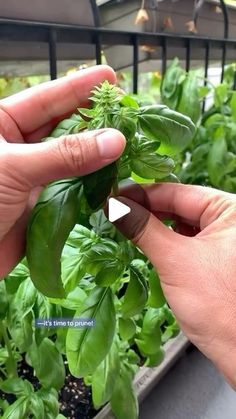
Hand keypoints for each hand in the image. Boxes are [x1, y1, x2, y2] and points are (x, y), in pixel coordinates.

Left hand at [0, 65, 124, 275]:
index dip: (78, 87)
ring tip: (127, 139)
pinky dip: (91, 181)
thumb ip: (64, 154)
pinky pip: (72, 186)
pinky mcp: (42, 202)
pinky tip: (112, 171)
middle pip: (61, 125)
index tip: (109, 78)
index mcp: (0, 125)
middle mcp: (17, 147)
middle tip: (126, 110)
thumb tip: (113, 140)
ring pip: (70, 157)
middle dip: (92, 118)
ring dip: (96, 151)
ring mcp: (31, 175)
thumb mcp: (14, 168)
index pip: (44, 98)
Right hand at [114, 183, 235, 387]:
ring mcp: (222, 239)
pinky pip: (184, 240)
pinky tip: (146, 244)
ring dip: (153, 227)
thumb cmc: (223, 309)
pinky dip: (164, 241)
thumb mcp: (175, 260)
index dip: (142, 194)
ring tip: (126, 228)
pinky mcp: (214, 257)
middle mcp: (229, 221)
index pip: (178, 192)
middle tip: (116, 213)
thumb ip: (143, 229)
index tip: (115, 197)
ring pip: (179, 223)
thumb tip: (116, 207)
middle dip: (146, 211)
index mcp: (231, 210)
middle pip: (179, 205)